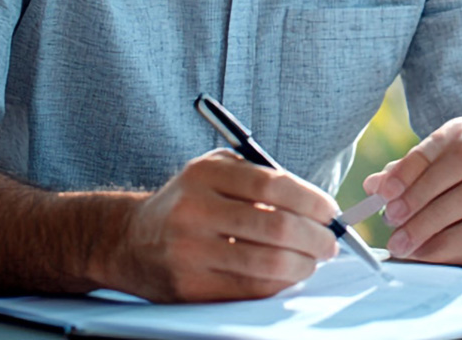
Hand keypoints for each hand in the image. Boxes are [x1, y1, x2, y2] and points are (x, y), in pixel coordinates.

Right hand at [113, 150, 339, 301]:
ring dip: (302, 265)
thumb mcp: (215, 172)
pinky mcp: (190, 289)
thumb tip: (316, 207)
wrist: (130, 240)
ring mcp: (190, 253)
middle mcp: (195, 211)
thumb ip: (260, 178)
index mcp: (205, 174)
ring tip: (313, 260)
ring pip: (266, 264)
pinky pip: (249, 290)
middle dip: (314, 237)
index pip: (272, 185)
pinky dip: (278, 284)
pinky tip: (287, 275)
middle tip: (330, 242)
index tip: (330, 211)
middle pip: (275, 227)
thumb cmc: (189, 200)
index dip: (310, 200)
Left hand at [363, 117, 461, 264]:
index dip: (409, 168)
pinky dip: (449, 245)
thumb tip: (374, 186)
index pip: (438, 144)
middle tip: (391, 217)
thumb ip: (400, 176)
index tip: (384, 191)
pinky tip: (424, 252)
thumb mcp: (428, 170)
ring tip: (403, 242)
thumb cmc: (455, 184)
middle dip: (421, 193)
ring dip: (432, 223)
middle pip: (461, 165)